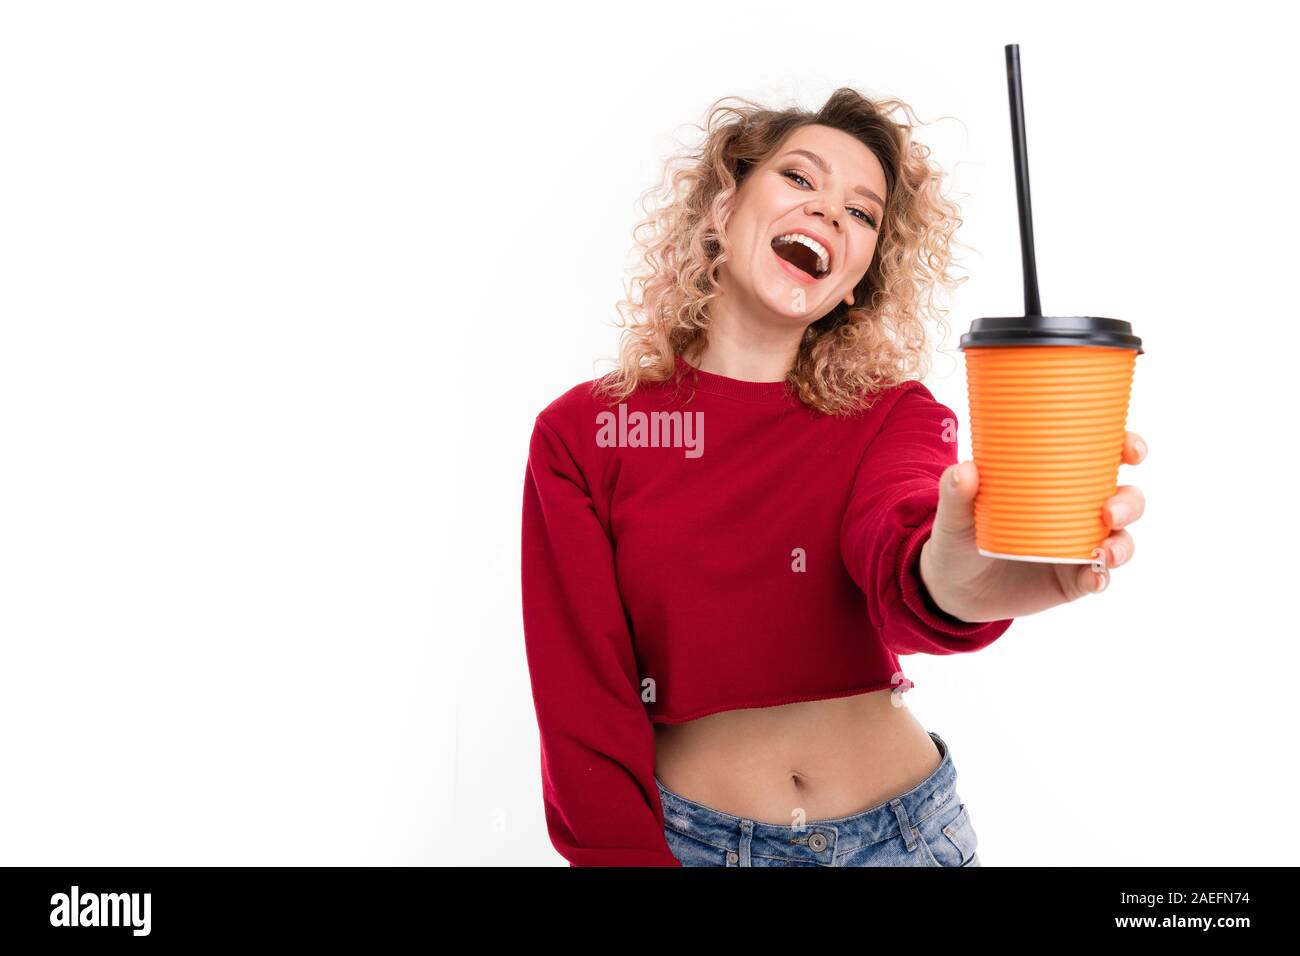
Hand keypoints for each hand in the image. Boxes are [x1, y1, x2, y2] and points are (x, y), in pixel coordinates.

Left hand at [918, 431, 1147, 620]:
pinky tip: (1095, 578)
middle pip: (1124, 499)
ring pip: (1121, 540)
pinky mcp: (1073, 580)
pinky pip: (1099, 578)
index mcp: (1059, 482)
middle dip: (1129, 503)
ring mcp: (1079, 547)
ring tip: (1103, 552)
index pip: (1103, 458)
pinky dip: (1101, 577)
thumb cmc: (960, 536)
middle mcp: (1078, 512)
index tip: (1131, 451)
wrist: (954, 587)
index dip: (1127, 448)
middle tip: (1109, 511)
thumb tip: (966, 469)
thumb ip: (956, 492)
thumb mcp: (955, 514)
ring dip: (1122, 544)